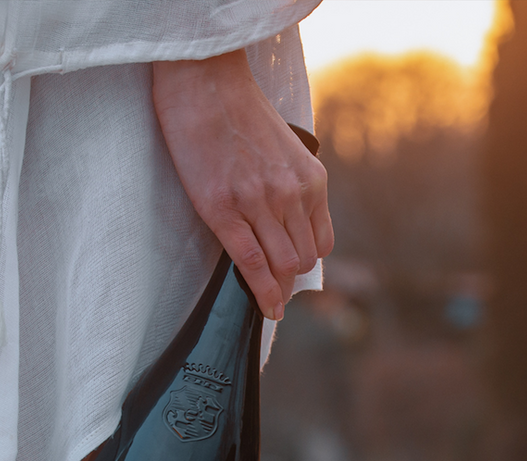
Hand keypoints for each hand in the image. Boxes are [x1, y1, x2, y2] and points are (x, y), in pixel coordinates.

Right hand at [153, 49, 333, 319]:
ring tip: (271, 302)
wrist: (205, 85)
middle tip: (277, 291)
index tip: (293, 274)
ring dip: (278, 289)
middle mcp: (292, 194)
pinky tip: (267, 310)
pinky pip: (253, 265)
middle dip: (291, 279)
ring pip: (283, 267)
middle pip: (303, 259)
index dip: (308, 263)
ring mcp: (260, 205)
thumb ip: (292, 185)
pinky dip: (263, 294)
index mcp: (310, 180)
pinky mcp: (226, 212)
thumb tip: (289, 221)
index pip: (322, 242)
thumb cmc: (238, 114)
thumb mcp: (284, 150)